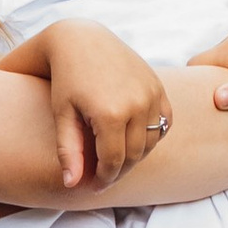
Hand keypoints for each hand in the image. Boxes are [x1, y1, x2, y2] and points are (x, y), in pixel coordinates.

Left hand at [27, 19, 174, 190]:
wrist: (82, 39)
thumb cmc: (66, 78)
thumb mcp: (62, 115)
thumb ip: (69, 151)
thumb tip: (71, 185)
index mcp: (110, 113)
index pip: (113, 162)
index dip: (104, 179)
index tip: (94, 187)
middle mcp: (137, 104)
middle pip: (134, 155)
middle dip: (119, 171)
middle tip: (105, 178)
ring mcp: (151, 93)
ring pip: (151, 141)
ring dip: (136, 155)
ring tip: (116, 160)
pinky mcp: (158, 86)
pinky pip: (164, 122)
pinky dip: (153, 135)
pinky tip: (133, 139)